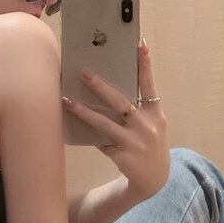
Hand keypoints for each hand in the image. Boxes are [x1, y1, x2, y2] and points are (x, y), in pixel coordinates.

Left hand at [62, 38, 170, 201]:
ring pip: (104, 123)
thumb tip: (109, 89)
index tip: (139, 44)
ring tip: (67, 102)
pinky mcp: (123, 156)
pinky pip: (101, 141)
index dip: (145, 65)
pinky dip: (91, 135)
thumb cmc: (148, 144)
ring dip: (84, 112)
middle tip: (84, 73)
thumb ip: (139, 109)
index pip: (150, 85)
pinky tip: (77, 128)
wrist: (155, 178)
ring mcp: (135, 142)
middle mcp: (147, 126)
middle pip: (121, 101)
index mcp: (156, 114)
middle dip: (101, 87)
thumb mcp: (152, 125)